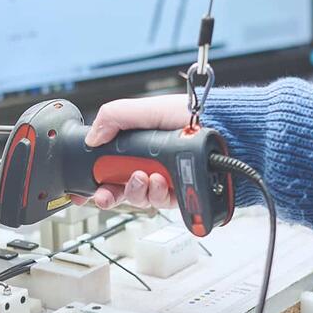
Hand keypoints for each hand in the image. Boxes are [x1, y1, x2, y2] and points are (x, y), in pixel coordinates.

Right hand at [76, 94, 190, 209]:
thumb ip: (114, 118)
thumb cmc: (194, 115)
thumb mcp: (147, 108)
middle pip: (120, 190)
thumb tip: (92, 138)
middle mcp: (150, 164)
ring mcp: (166, 181)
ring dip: (136, 190)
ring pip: (139, 199)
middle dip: (110, 194)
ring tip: (143, 177)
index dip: (96, 181)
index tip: (86, 189)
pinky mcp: (181, 195)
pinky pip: (161, 203)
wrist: (226, 132)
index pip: (110, 167)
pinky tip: (161, 181)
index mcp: (138, 145)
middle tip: (106, 193)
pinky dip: (157, 194)